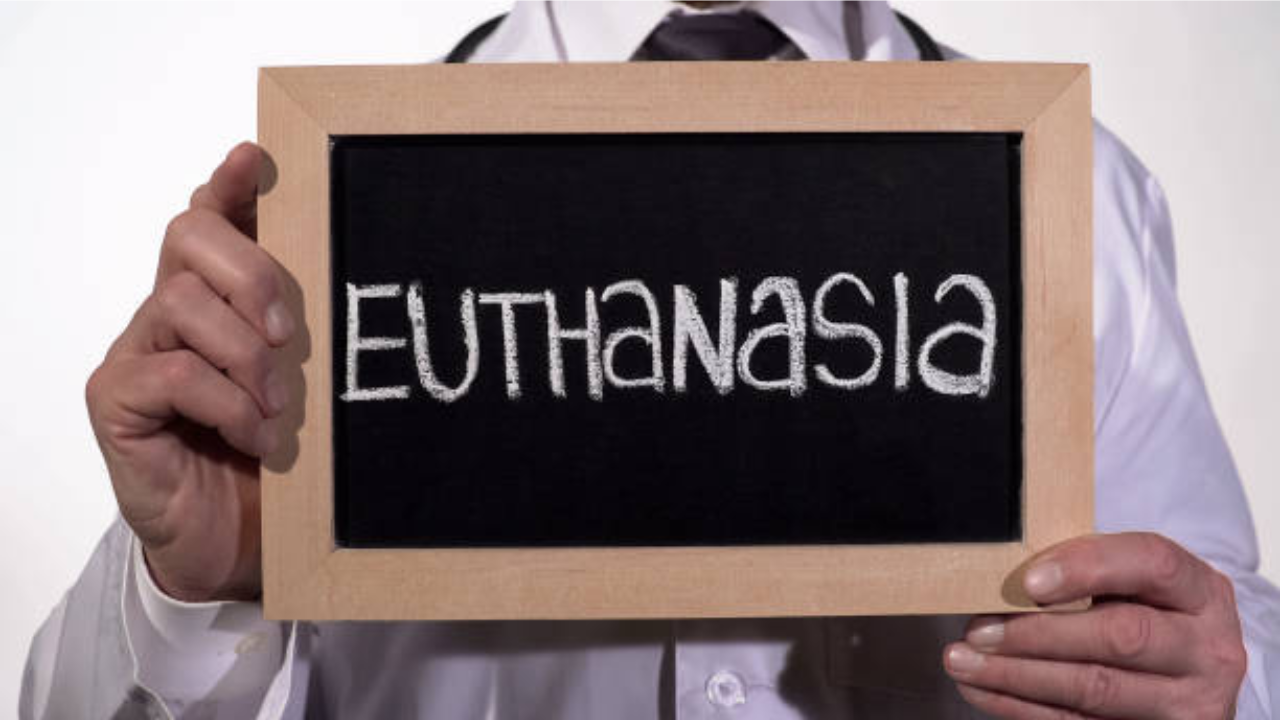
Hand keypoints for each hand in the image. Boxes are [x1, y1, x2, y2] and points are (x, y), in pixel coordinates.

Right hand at [86, 142, 291, 601]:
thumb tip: (346, 280)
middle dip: (251, 271)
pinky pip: (173, 371)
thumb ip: (305, 334)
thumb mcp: (305, 388)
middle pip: (190, 235)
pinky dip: (227, 402)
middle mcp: (167, 313)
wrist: (235, 546)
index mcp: (215, 300)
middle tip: (291, 334)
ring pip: (182, 300)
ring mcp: (136, 353)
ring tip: (280, 407)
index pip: (211, 219)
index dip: (232, 185)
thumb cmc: (272, 461)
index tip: (259, 159)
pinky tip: (257, 437)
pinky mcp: (117, 401)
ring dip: (246, 354)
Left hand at [944, 532, 1246, 718]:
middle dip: (1038, 633)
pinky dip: (1020, 706)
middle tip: (977, 629)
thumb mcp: (1135, 585)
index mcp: (1201, 591)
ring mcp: (1190, 701)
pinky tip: (983, 689)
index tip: (1028, 582)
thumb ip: (1087, 573)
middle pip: (1121, 636)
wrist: (1188, 673)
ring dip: (1017, 675)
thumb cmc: (1145, 613)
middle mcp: (1208, 648)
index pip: (1151, 564)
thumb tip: (1003, 579)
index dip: (1087, 568)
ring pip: (1097, 688)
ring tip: (963, 660)